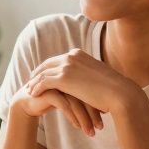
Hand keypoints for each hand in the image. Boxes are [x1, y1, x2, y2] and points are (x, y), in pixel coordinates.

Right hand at [10, 84, 102, 136]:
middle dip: (93, 114)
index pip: (91, 89)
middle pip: (85, 95)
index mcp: (75, 74)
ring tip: (90, 133)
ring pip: (75, 101)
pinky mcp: (48, 91)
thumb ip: (86, 99)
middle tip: (100, 128)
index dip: (98, 104)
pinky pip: (64, 105)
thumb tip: (106, 109)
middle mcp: (67, 76)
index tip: (105, 118)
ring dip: (84, 119)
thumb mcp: (72, 98)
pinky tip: (77, 127)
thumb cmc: (53, 100)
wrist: (29, 102)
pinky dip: (72, 117)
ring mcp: (57, 82)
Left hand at [26, 49, 141, 117]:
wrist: (119, 93)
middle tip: (30, 81)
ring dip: (34, 81)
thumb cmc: (113, 89)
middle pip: (47, 64)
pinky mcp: (63, 78)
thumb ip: (88, 76)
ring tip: (28, 90)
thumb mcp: (98, 77)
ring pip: (43, 73)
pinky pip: (43, 82)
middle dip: (37, 73)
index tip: (41, 75)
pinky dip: (36, 87)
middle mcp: (71, 56)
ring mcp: (67, 66)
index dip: (47, 67)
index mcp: (79, 54)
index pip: (57, 59)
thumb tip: (86, 82)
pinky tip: (32, 94)